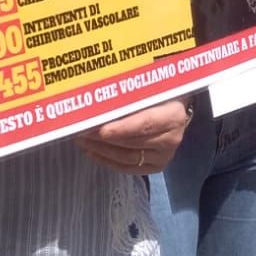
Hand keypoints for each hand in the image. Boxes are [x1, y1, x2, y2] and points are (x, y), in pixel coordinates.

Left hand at [76, 99, 192, 173]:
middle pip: (132, 142)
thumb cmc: (158, 93)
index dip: (122, 128)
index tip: (101, 130)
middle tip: (81, 130)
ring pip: (127, 157)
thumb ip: (130, 93)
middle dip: (103, 138)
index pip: (145, 124)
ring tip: (81, 139)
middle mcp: (171, 139)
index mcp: (173, 116)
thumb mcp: (149, 88)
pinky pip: (127, 168)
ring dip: (101, 149)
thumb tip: (100, 93)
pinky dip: (106, 160)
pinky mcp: (155, 167)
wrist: (175, 109)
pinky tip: (91, 151)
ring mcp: (164, 156)